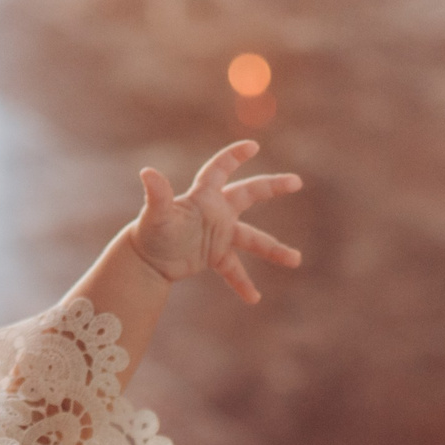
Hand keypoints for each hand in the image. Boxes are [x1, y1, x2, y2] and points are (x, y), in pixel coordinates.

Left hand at [124, 141, 302, 304]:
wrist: (147, 260)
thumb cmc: (150, 232)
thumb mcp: (156, 215)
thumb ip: (157, 195)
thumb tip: (147, 173)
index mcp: (204, 196)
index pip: (220, 168)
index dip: (235, 156)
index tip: (252, 146)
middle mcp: (216, 211)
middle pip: (249, 193)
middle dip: (273, 187)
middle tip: (297, 182)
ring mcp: (219, 234)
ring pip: (253, 239)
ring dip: (273, 250)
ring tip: (296, 260)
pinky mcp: (216, 255)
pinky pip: (234, 270)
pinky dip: (243, 283)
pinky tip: (254, 298)